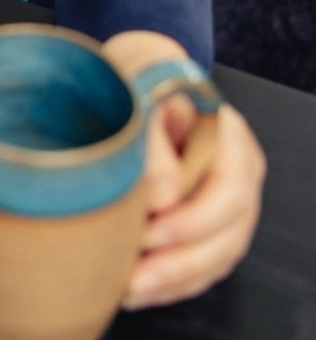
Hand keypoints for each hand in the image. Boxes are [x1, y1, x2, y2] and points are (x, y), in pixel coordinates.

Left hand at [103, 31, 265, 310]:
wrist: (130, 79)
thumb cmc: (135, 79)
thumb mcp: (139, 88)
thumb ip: (151, 136)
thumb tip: (162, 196)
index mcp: (229, 133)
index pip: (230, 188)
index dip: (193, 219)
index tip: (150, 230)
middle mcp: (238, 171)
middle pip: (228, 232)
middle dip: (180, 261)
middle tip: (133, 274)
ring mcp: (227, 203)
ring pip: (216, 257)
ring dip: (173, 280)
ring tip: (129, 288)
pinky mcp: (208, 225)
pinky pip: (201, 267)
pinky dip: (170, 284)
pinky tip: (135, 289)